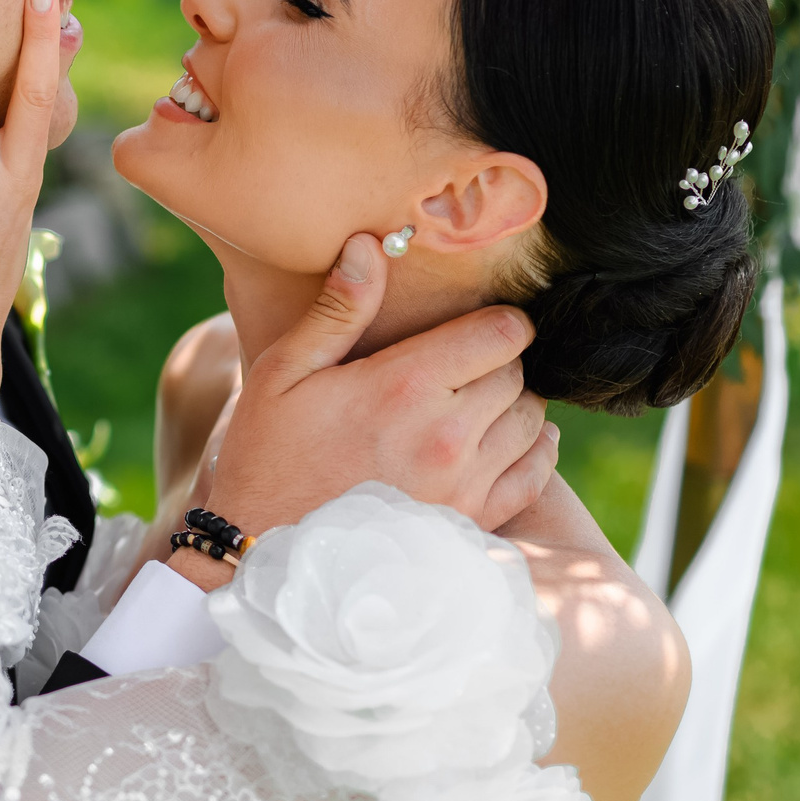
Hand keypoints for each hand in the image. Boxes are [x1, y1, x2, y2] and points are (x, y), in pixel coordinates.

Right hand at [186, 233, 556, 580]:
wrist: (265, 556)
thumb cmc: (267, 458)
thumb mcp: (283, 374)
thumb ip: (337, 310)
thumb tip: (370, 244)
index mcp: (404, 384)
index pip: (501, 332)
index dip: (496, 320)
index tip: (473, 326)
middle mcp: (447, 434)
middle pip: (518, 373)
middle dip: (497, 361)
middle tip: (461, 367)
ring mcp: (464, 484)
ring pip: (533, 421)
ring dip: (513, 406)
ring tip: (475, 405)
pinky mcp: (471, 522)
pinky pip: (535, 475)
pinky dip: (532, 453)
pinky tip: (503, 444)